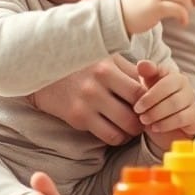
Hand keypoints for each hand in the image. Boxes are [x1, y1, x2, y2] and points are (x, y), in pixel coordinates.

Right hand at [30, 54, 144, 145]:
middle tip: (145, 120)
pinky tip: (117, 131)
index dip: (151, 101)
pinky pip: (108, 136)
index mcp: (108, 66)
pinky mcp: (77, 117)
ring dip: (132, 131)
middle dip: (144, 120)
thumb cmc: (80, 63)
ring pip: (124, 128)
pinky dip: (117, 137)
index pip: (141, 91)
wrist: (40, 70)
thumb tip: (154, 82)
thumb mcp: (104, 57)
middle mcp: (98, 85)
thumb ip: (128, 69)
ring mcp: (87, 102)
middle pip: (136, 112)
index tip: (152, 103)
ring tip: (132, 127)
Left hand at [134, 59, 194, 151]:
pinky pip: (180, 118)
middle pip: (168, 91)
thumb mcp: (148, 86)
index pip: (163, 79)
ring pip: (175, 105)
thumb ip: (146, 74)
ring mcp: (191, 100)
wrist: (169, 122)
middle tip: (138, 112)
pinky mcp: (194, 116)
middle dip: (151, 103)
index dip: (149, 94)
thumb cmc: (155, 100)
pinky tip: (155, 127)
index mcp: (173, 75)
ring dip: (156, 114)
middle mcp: (185, 85)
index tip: (136, 105)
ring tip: (144, 120)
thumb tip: (142, 63)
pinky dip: (165, 124)